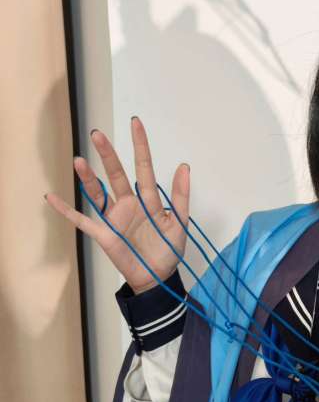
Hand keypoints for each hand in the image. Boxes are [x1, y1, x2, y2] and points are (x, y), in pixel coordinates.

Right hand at [45, 117, 189, 293]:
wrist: (158, 278)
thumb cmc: (168, 250)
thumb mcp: (180, 224)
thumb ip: (181, 197)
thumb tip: (184, 166)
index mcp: (148, 200)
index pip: (143, 167)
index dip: (140, 146)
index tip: (135, 123)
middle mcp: (128, 204)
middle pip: (116, 175)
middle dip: (108, 155)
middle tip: (98, 134)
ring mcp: (114, 218)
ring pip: (98, 193)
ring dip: (88, 178)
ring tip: (79, 161)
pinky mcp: (104, 234)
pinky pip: (82, 220)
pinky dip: (66, 210)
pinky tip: (51, 198)